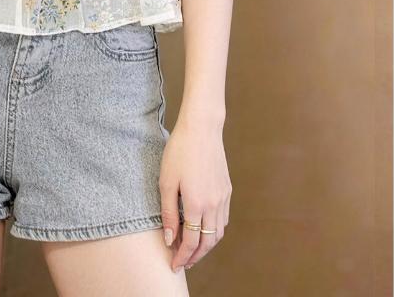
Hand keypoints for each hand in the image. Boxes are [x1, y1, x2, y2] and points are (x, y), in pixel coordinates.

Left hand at [159, 120, 231, 271]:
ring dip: (206, 246)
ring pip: (218, 233)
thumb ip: (168, 212)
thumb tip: (170, 239)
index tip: (174, 265)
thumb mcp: (166, 181)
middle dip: (195, 257)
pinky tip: (204, 229)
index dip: (182, 257)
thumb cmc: (179, 151)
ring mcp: (223, 197)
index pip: (191, 242)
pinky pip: (223, 219)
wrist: (201, 128)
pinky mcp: (227, 189)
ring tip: (193, 250)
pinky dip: (215, 231)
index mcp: (196, 204)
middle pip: (207, 242)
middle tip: (183, 263)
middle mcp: (213, 204)